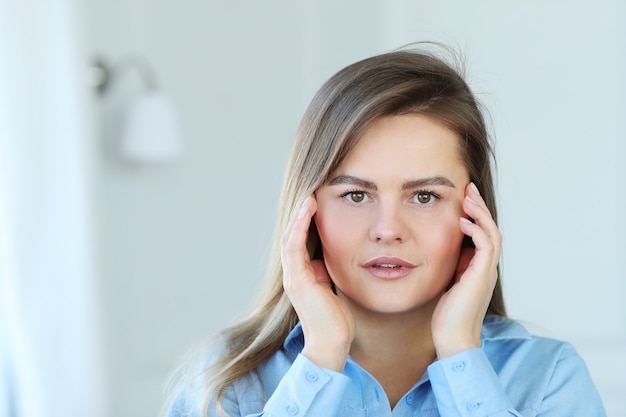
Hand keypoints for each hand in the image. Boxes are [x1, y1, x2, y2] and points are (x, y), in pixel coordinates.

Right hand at [281, 195, 355, 371]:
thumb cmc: (335, 320)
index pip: (299, 243)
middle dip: (299, 215)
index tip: (314, 204)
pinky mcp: (297, 280)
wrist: (332, 343)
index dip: (304, 222)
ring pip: (289, 238)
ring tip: (308, 196)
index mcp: (301, 276)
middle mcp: (293, 275)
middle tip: (309, 193)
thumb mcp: (330, 290)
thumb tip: (322, 262)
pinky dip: (299, 226)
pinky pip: (293, 246)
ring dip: (298, 216)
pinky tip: (307, 210)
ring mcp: (293, 277)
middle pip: (291, 237)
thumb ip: (324, 275)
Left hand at [431, 182, 501, 358]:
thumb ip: (452, 266)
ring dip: (480, 213)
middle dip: (479, 206)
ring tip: (467, 198)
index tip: (463, 197)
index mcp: (480, 267)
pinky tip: (463, 221)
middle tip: (468, 188)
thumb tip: (444, 250)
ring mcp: (487, 271)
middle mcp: (487, 267)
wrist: (453, 337)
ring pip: (492, 233)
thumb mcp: (448, 282)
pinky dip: (477, 231)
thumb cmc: (447, 314)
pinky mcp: (482, 276)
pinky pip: (486, 247)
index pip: (483, 233)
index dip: (475, 214)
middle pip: (491, 228)